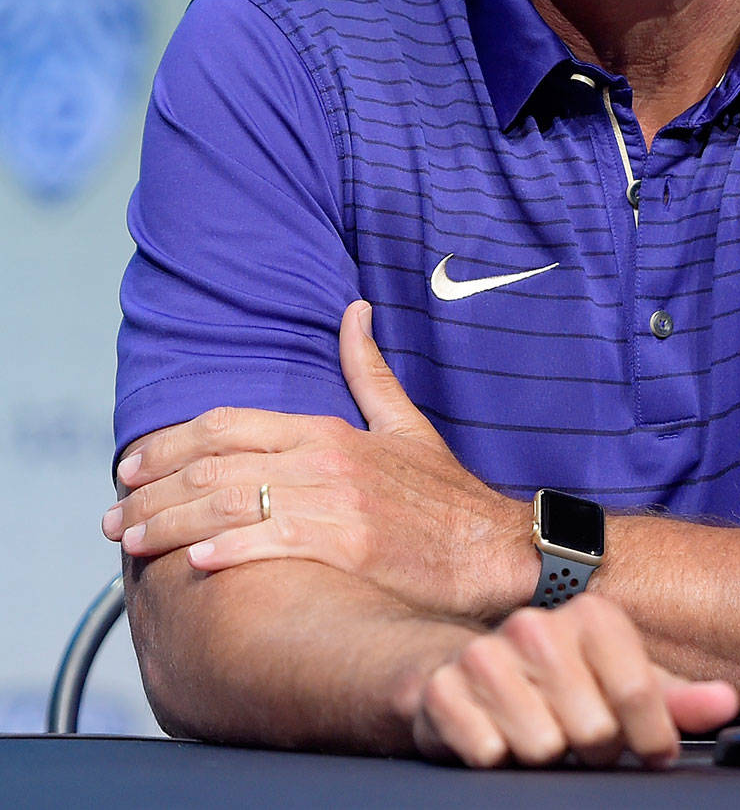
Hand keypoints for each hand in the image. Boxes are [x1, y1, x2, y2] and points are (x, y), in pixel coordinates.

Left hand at [103, 301, 535, 621]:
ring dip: (170, 522)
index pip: (229, 425)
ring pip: (231, 503)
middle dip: (154, 489)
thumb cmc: (444, 495)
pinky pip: (272, 543)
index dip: (171, 443)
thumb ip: (368, 368)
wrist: (493, 547)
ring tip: (131, 541)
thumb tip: (353, 310)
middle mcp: (324, 460)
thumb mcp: (405, 422)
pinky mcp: (350, 547)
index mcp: (328, 429)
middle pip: (216, 465)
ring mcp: (336, 502)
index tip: (132, 465)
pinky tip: (194, 561)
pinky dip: (228, 549)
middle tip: (113, 514)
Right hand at [401, 593, 738, 767]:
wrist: (471, 674)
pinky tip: (499, 739)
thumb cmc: (562, 684)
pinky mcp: (441, 692)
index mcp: (588, 617)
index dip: (651, 737)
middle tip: (583, 740)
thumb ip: (676, 696)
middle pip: (593, 729)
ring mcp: (484, 657)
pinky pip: (488, 754)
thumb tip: (726, 701)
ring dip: (545, 756)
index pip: (638, 692)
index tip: (652, 750)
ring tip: (542, 737)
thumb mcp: (623, 685)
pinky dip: (497, 760)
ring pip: (543, 747)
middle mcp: (535, 627)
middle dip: (594, 750)